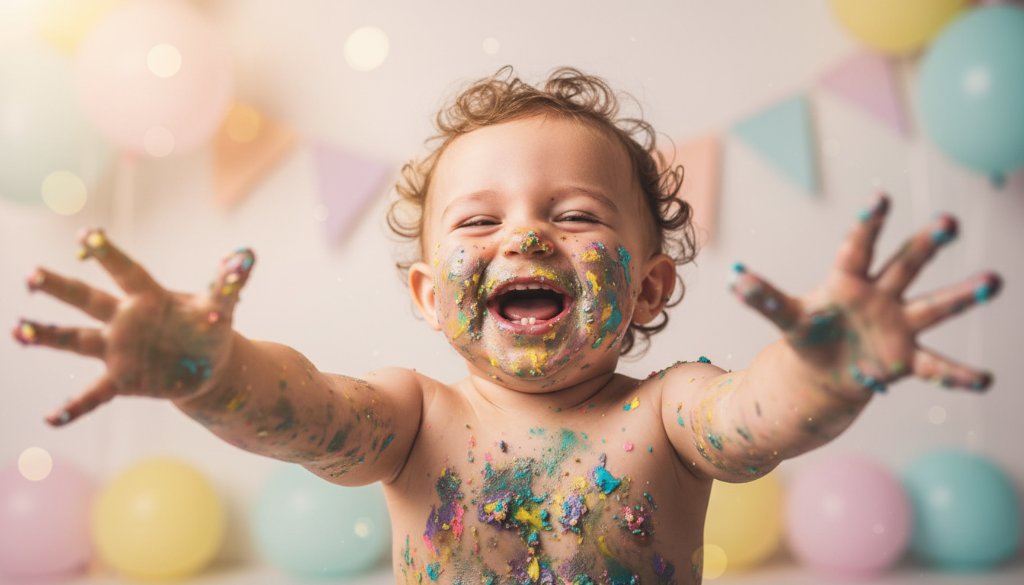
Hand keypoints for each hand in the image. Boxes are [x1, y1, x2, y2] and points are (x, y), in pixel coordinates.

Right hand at [12, 229, 255, 425]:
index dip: (108, 254)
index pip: (125, 271)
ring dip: (49, 336)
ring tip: (19, 329)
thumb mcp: (222, 305)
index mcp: (148, 296)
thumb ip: (230, 282)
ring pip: (77, 341)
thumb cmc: (209, 327)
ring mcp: (118, 349)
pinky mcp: (121, 379)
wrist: (208, 367)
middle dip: (60, 287)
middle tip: (30, 275)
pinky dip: (73, 407)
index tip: (87, 234)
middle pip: (88, 300)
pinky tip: (50, 419)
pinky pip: (93, 395)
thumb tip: (247, 255)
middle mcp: (125, 319)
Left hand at [730, 194, 1000, 399]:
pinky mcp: (907, 358)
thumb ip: (765, 298)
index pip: (858, 246)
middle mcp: (881, 296)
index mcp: (848, 280)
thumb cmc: (810, 334)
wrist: (825, 373)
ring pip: (933, 306)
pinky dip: (958, 376)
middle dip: (926, 244)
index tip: (879, 197)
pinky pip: (936, 367)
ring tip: (992, 280)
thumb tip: (733, 278)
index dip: (867, 223)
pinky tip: (986, 380)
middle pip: (905, 265)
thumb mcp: (787, 316)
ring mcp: (899, 325)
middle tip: (949, 221)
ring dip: (961, 296)